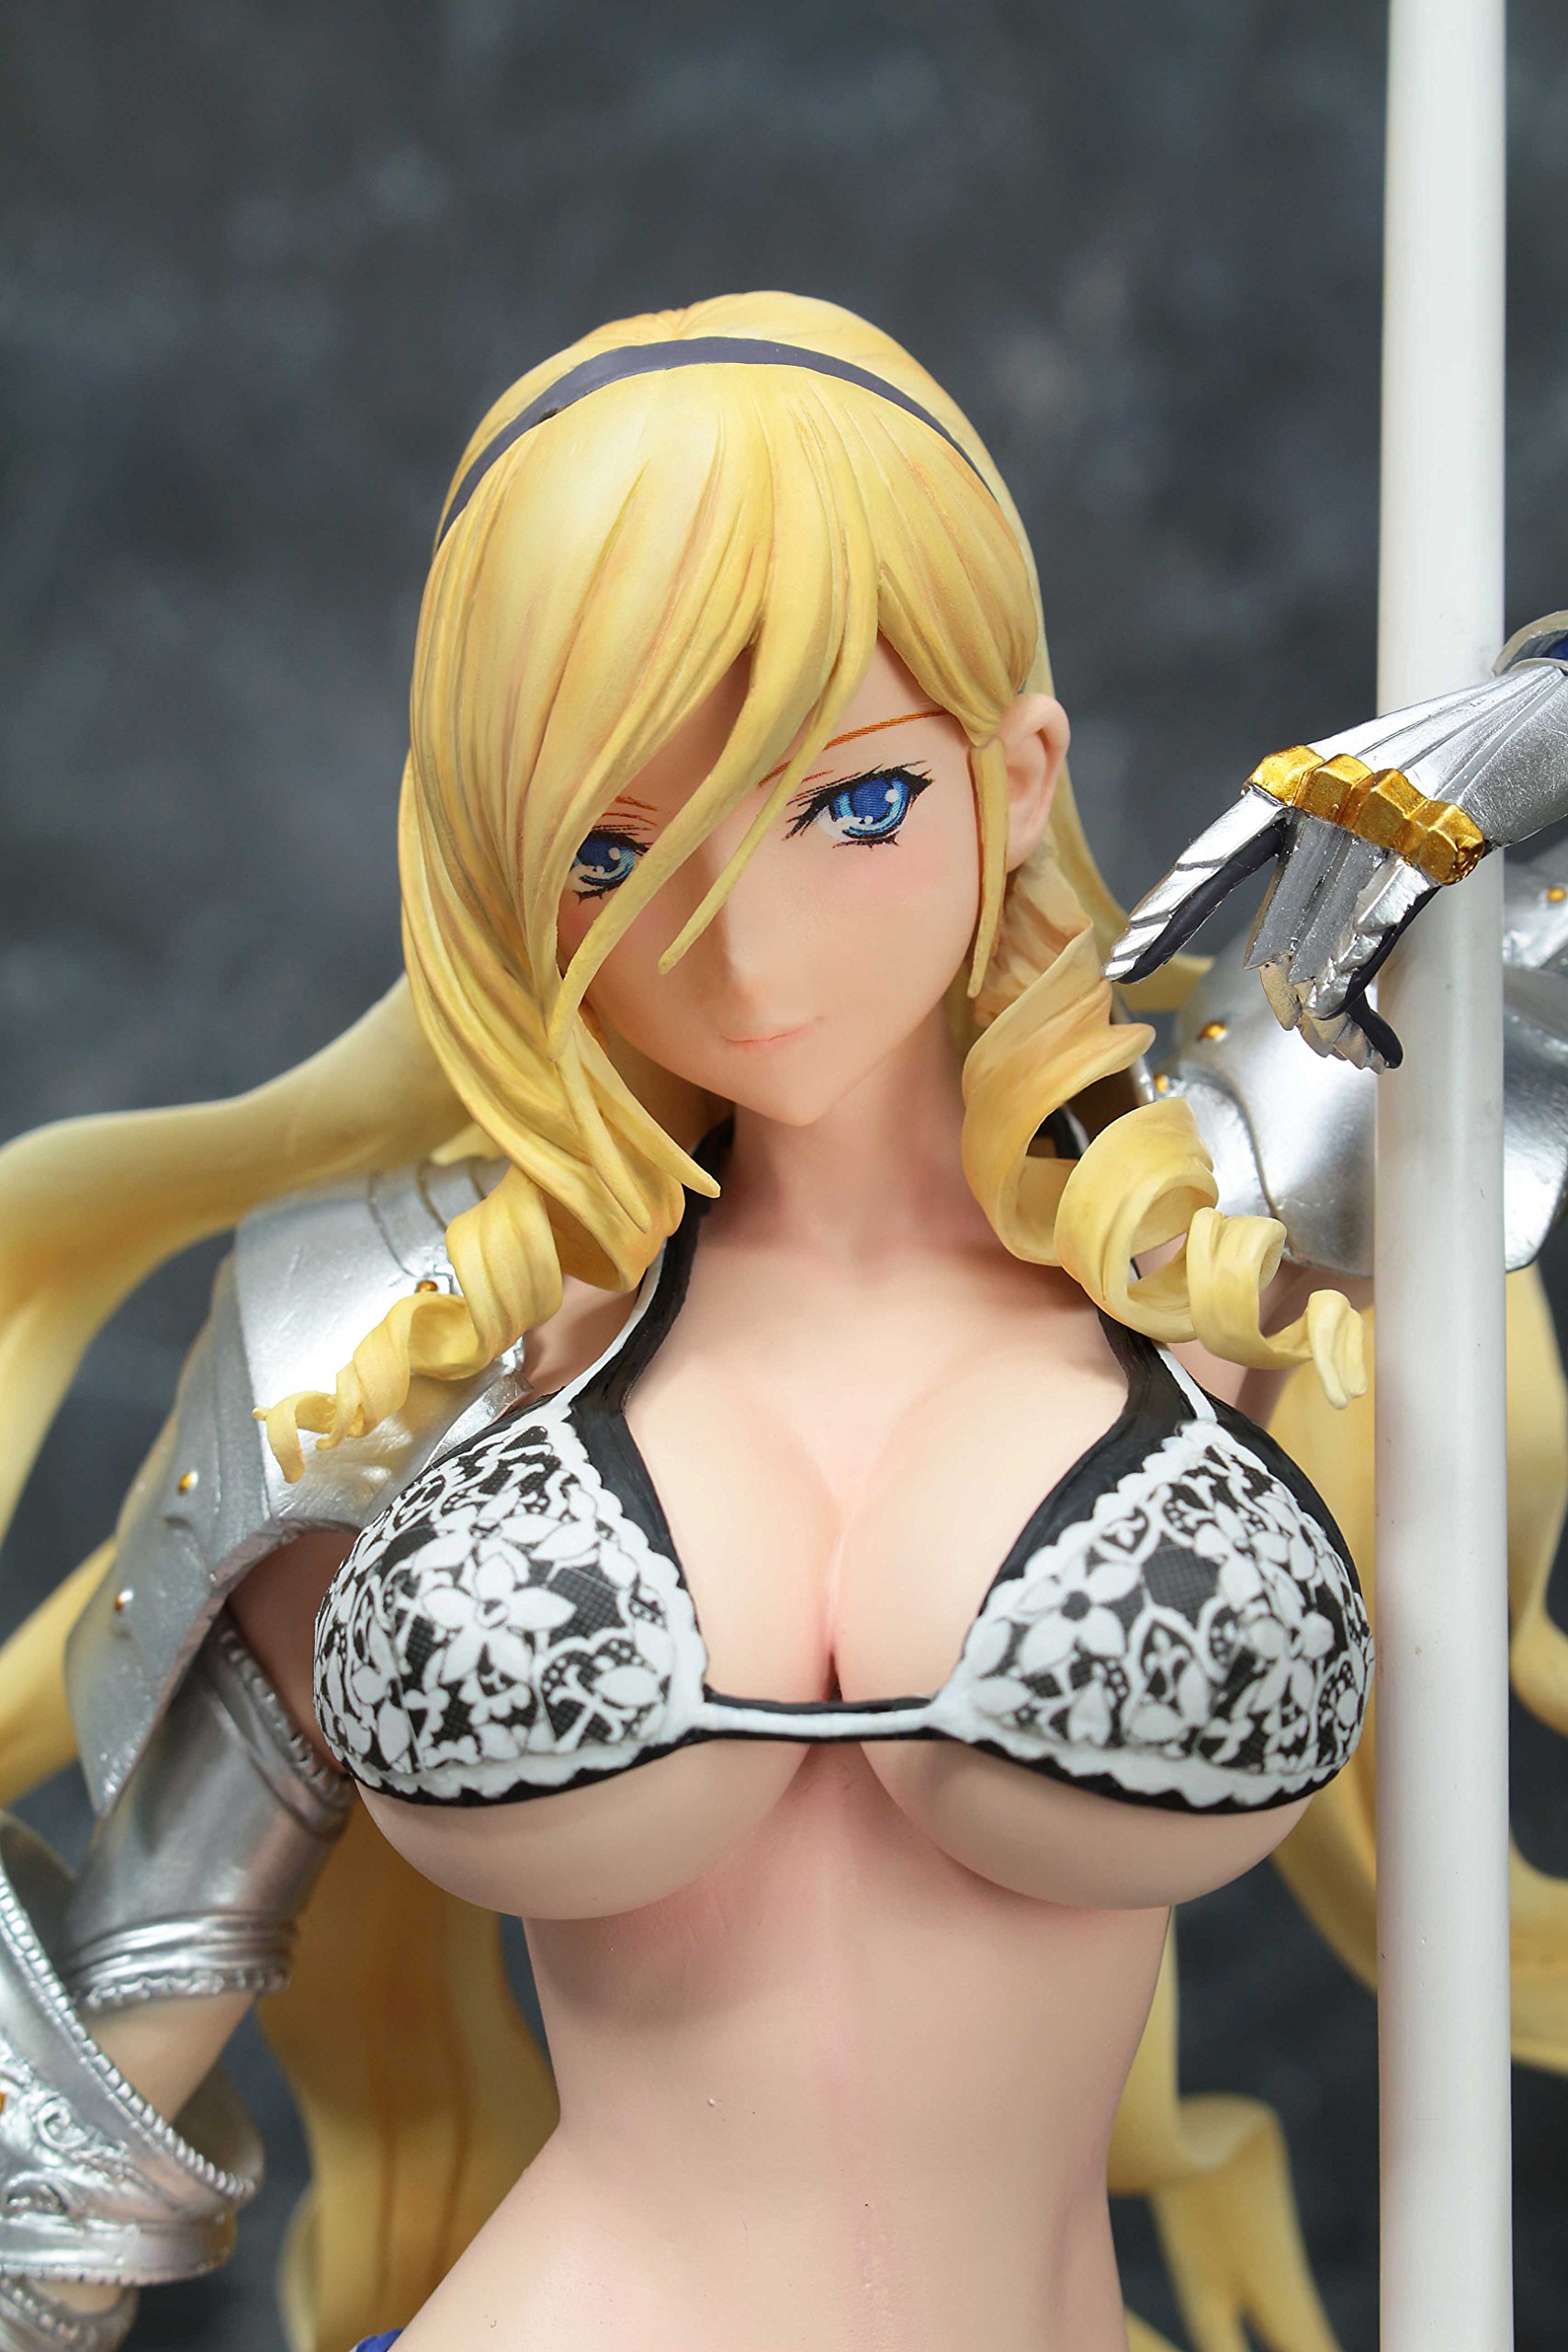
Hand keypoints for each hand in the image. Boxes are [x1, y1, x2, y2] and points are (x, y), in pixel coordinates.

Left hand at [1105, 617, 1567, 1071]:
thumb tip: (1282, 951)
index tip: (1122, 963)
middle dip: (1288, 1001)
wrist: (1531, 720)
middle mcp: (1323, 803)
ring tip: (1345, 1050)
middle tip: (1315, 1038)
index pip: (1212, 858)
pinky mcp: (1425, 855)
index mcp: (1293, 784)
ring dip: (1326, 1021)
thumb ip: (1312, 846)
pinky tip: (1366, 1040)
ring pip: (1315, 953)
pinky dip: (1356, 1003)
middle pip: (1273, 934)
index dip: (1166, 914)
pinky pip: (1365, 949)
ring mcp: (1372, 828)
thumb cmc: (1446, 761)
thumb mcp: (1362, 782)